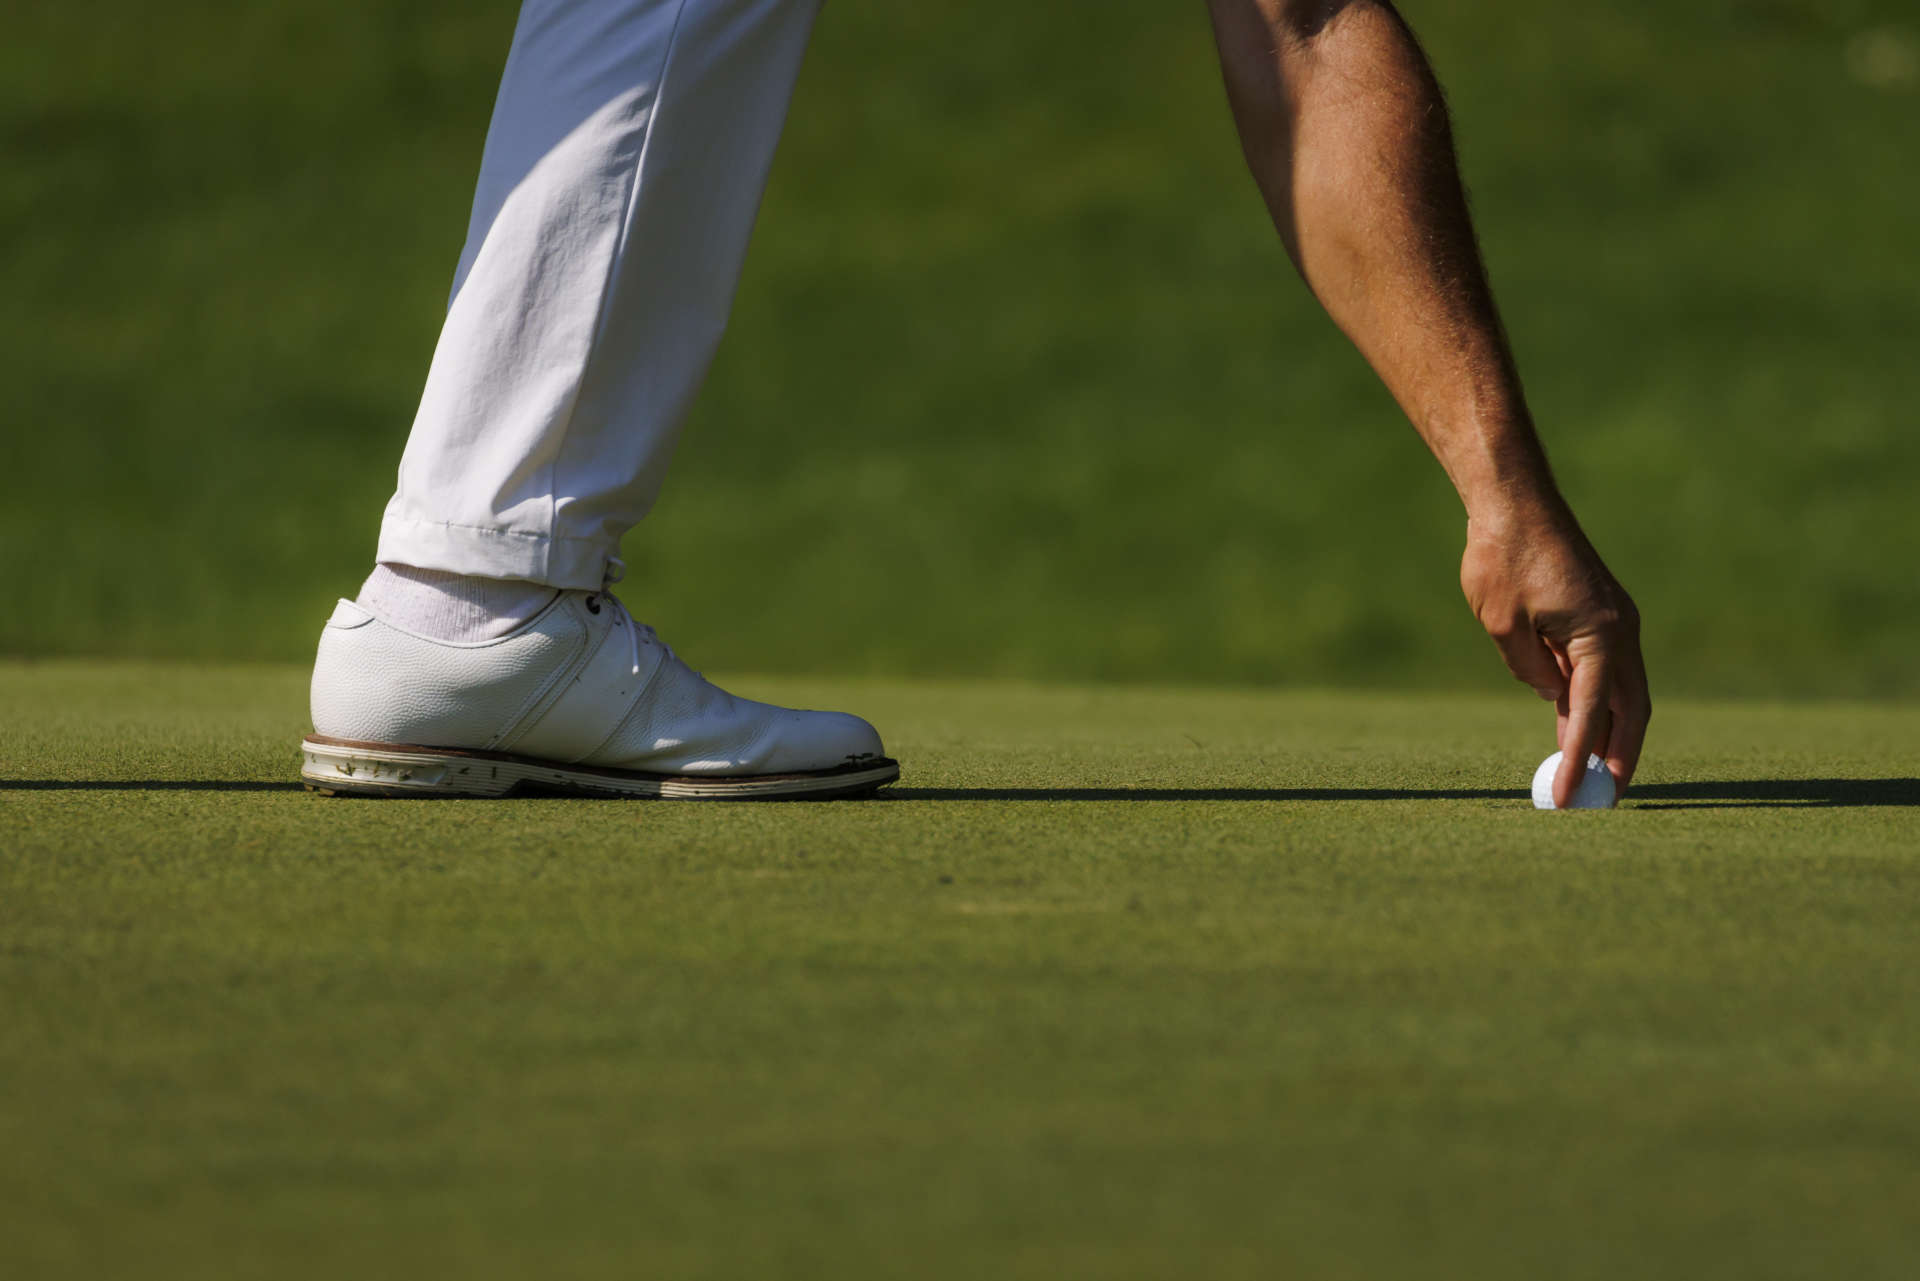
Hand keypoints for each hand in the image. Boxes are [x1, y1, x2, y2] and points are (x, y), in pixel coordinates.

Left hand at [1460, 505, 1651, 806]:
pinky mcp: (1602, 616)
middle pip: (1630, 709)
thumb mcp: (1503, 624)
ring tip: (1592, 776)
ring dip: (1610, 732)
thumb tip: (1554, 698)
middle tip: (1606, 799)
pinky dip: (1597, 703)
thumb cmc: (1503, 557)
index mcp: (1601, 636)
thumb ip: (1529, 669)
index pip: (1593, 713)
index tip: (1569, 796)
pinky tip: (1575, 729)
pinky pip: (1605, 671)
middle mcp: (1621, 631)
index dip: (1580, 759)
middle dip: (1619, 756)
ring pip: (1622, 691)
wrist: (1515, 500)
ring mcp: (1616, 622)